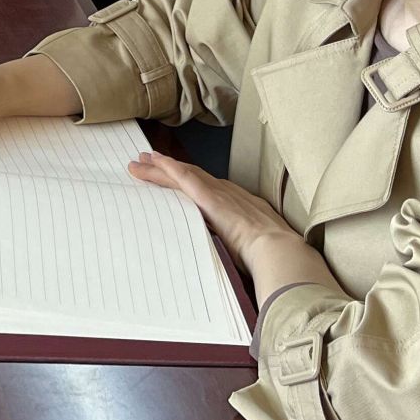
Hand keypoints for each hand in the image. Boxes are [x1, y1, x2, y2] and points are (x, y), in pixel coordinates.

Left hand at [127, 152, 301, 272]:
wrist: (278, 250)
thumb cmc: (272, 257)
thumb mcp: (258, 247)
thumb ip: (244, 247)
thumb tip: (240, 258)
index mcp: (242, 206)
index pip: (209, 190)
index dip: (191, 181)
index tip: (177, 177)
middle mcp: (229, 193)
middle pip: (193, 177)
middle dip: (170, 169)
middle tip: (149, 160)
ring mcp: (219, 193)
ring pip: (183, 174)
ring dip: (160, 167)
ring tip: (141, 161)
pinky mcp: (209, 197)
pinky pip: (184, 177)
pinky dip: (168, 168)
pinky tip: (154, 161)